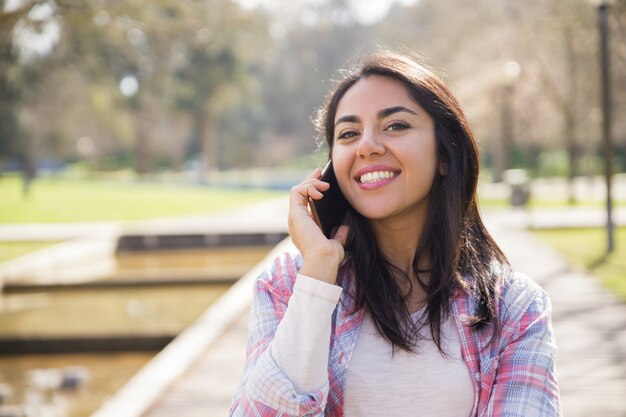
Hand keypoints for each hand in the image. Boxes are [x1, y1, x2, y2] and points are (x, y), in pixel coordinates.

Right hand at [288, 168, 348, 283]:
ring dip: (311, 183)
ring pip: (297, 189)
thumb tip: (344, 228)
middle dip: (310, 180)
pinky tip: (320, 191)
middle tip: (320, 172)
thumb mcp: (337, 243)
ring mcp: (294, 217)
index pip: (304, 202)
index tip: (322, 180)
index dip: (311, 188)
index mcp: (304, 227)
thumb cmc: (329, 257)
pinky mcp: (295, 214)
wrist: (323, 261)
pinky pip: (297, 191)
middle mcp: (296, 221)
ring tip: (325, 185)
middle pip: (299, 193)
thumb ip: (339, 235)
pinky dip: (308, 187)